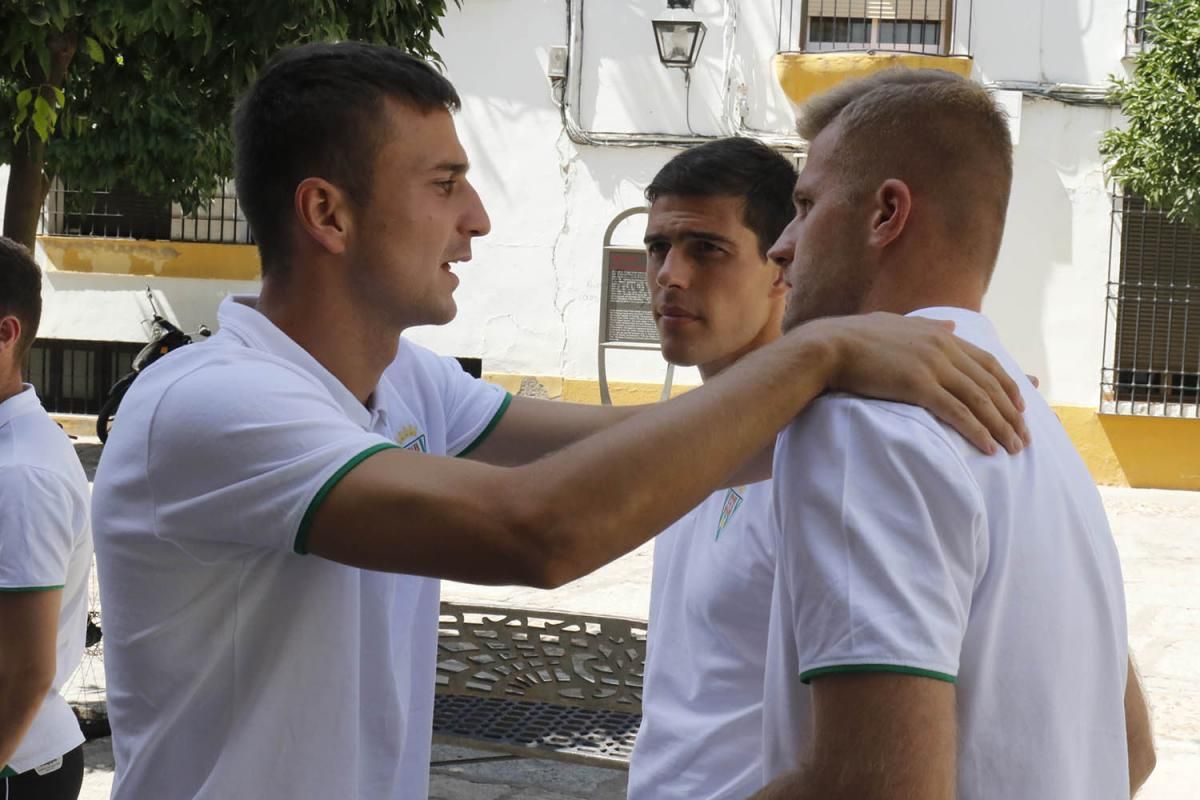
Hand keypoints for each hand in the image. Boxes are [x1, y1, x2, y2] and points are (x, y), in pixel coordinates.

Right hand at [806, 313, 1028, 454]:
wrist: (830, 346)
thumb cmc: (856, 337)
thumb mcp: (899, 324)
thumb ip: (929, 326)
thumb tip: (952, 327)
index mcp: (941, 336)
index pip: (988, 363)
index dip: (1008, 386)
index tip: (1021, 407)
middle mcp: (944, 349)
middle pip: (990, 384)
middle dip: (1012, 413)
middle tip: (1024, 437)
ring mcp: (933, 367)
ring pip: (979, 400)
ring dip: (1001, 426)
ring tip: (1013, 447)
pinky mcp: (918, 386)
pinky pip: (957, 412)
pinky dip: (977, 430)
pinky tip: (989, 446)